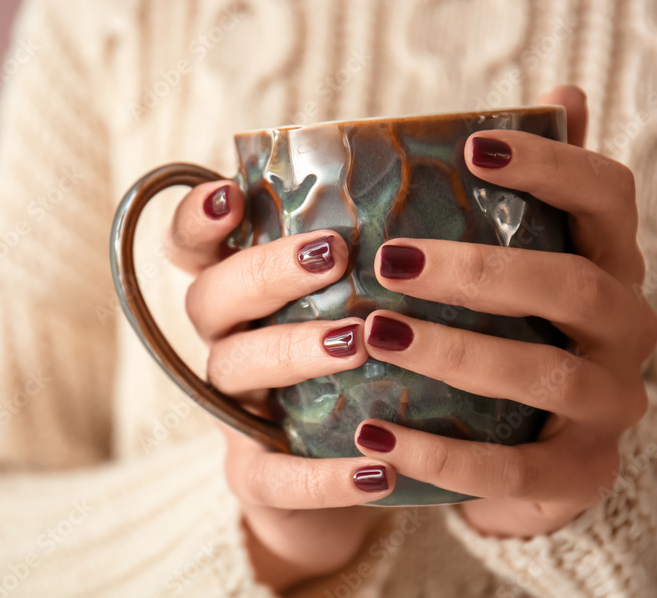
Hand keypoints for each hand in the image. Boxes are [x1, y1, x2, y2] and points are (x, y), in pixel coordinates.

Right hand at [164, 184, 394, 589]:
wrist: (353, 481)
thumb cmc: (368, 371)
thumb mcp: (368, 309)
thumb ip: (384, 256)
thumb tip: (464, 175)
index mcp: (245, 295)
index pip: (192, 247)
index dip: (196, 220)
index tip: (230, 194)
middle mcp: (228, 344)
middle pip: (209, 299)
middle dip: (265, 271)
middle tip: (332, 255)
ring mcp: (235, 411)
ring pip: (235, 370)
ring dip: (293, 350)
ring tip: (359, 342)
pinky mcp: (255, 477)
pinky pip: (274, 477)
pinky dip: (323, 476)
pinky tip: (380, 469)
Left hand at [350, 86, 656, 537]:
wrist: (527, 456)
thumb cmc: (511, 335)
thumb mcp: (517, 264)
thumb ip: (529, 192)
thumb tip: (561, 91)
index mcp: (609, 263)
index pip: (608, 197)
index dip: (551, 166)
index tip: (474, 149)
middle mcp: (625, 329)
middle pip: (575, 286)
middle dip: (480, 270)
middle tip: (391, 259)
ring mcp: (609, 405)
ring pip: (545, 374)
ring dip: (455, 353)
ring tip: (374, 335)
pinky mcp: (577, 474)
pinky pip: (512, 469)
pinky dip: (440, 455)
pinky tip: (373, 436)